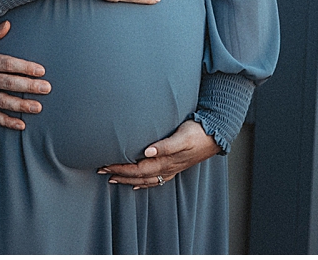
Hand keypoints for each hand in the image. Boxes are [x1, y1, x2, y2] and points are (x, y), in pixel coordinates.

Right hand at [0, 21, 50, 130]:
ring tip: (38, 107)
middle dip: (29, 86)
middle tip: (46, 89)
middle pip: (8, 83)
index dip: (25, 68)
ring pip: (2, 101)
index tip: (41, 71)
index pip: (8, 64)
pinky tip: (20, 124)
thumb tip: (8, 24)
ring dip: (20, 105)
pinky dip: (5, 121)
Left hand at [96, 120, 218, 187]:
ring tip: (113, 179)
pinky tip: (137, 184)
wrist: (216, 134)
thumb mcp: (182, 136)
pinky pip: (156, 179)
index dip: (120, 167)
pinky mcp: (175, 166)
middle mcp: (167, 167)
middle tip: (101, 171)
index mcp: (166, 160)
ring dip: (128, 179)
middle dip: (119, 174)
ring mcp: (172, 169)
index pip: (137, 167)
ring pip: (146, 179)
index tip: (105, 165)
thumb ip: (165, 145)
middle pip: (138, 175)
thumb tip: (146, 151)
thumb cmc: (198, 132)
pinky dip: (144, 183)